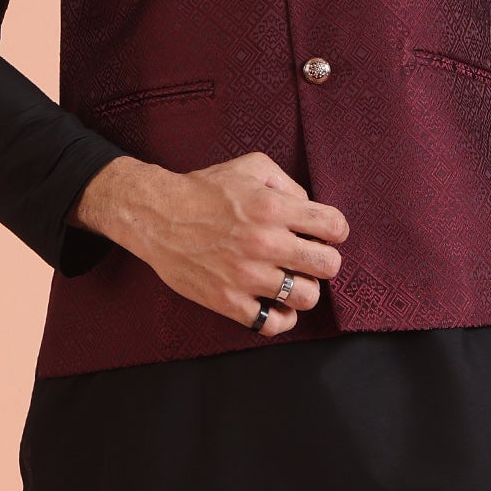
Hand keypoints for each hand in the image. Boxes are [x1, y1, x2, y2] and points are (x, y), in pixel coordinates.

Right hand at [70, 152, 346, 338]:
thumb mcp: (250, 167)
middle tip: (308, 258)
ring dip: (305, 289)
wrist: (156, 216)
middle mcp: (264, 242)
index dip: (334, 230)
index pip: (334, 227)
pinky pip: (273, 323)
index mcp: (273, 208)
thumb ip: (287, 184)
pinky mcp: (228, 300)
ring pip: (307, 297)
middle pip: (328, 265)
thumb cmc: (204, 189)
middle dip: (324, 260)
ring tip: (291, 280)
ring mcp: (246, 275)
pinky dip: (283, 317)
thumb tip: (310, 208)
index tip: (323, 234)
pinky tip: (277, 305)